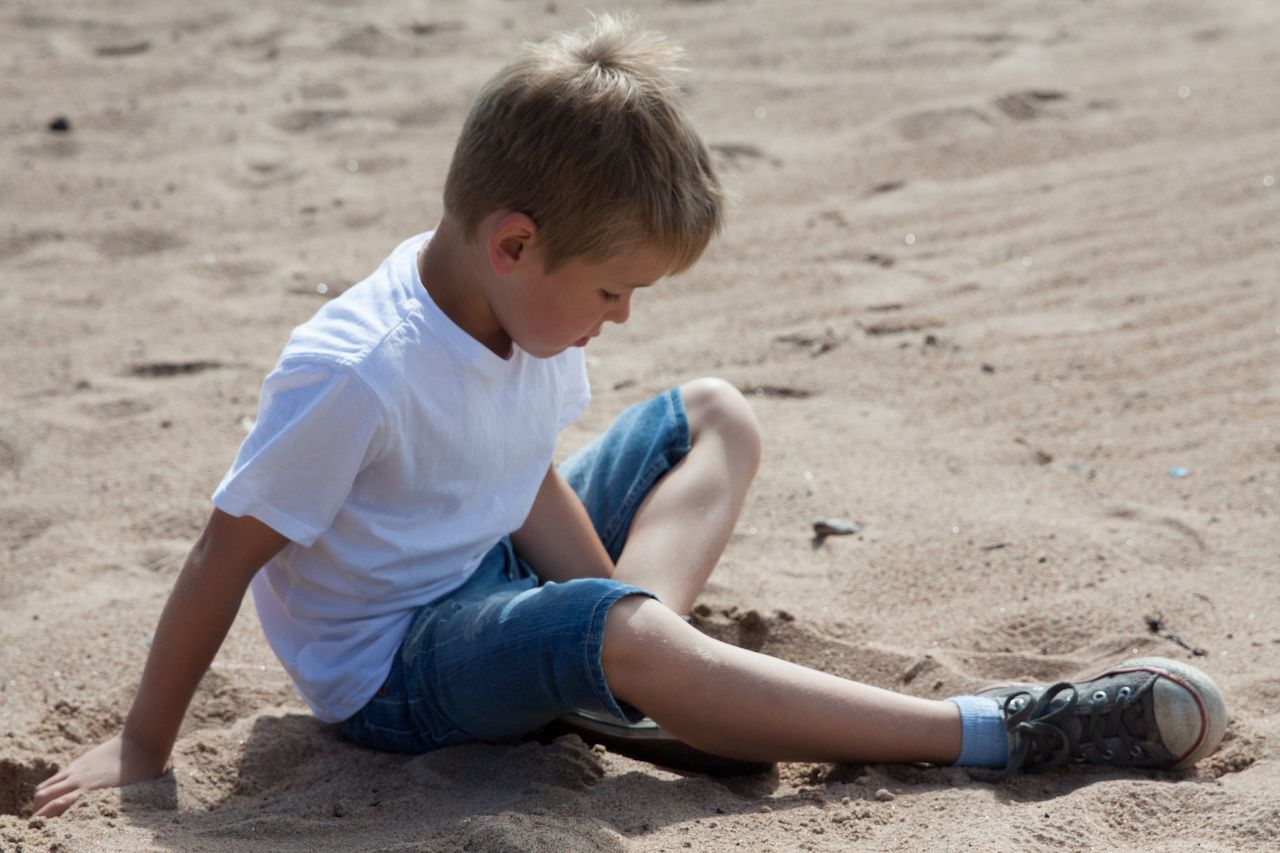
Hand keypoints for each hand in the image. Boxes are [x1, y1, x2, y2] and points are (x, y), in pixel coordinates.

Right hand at [31, 733, 166, 817]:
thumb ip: (116, 807)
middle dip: (37, 815)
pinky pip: (54, 779)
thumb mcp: (133, 795)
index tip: (44, 832)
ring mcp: (77, 770)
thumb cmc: (144, 770)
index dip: (45, 821)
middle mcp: (79, 781)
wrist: (142, 741)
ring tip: (44, 815)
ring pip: (45, 788)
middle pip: (43, 799)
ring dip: (39, 803)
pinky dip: (48, 791)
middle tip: (41, 828)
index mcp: (91, 791)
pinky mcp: (79, 763)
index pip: (56, 808)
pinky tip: (55, 799)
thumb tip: (117, 826)